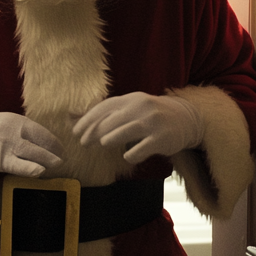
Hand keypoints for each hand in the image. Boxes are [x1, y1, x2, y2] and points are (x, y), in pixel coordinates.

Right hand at [0, 112, 63, 176]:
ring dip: (48, 159)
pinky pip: (19, 165)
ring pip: (33, 153)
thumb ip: (21, 130)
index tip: (60, 148)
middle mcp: (13, 131)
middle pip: (40, 142)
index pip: (41, 132)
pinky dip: (31, 168)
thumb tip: (40, 141)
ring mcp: (6, 145)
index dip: (53, 141)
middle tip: (62, 158)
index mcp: (16, 121)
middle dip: (54, 151)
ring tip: (56, 164)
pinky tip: (40, 171)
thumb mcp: (5, 123)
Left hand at [72, 92, 203, 164]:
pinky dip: (132, 153)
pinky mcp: (162, 138)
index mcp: (131, 99)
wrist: (186, 119)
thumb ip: (103, 113)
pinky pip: (142, 148)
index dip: (88, 119)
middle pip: (113, 119)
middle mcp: (142, 107)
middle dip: (96, 132)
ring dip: (111, 138)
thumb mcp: (129, 109)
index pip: (105, 107)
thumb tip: (70, 115)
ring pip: (126, 130)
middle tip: (85, 143)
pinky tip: (128, 156)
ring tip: (103, 143)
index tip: (76, 132)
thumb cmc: (150, 116)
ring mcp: (153, 122)